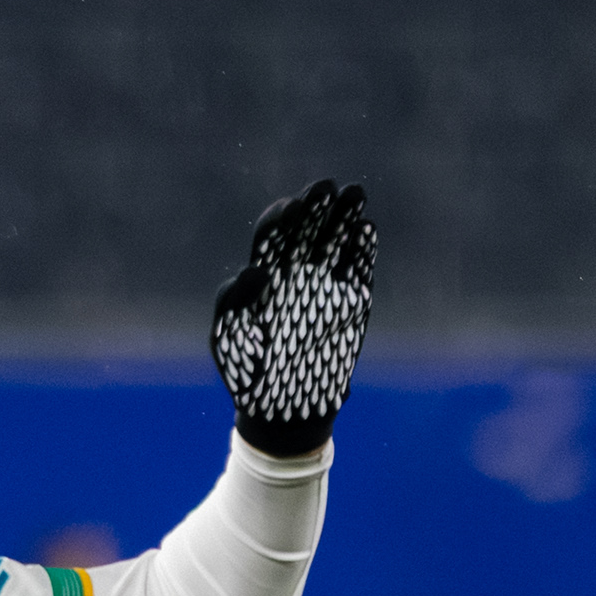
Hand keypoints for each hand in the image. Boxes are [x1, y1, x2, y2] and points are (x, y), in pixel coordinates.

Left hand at [210, 179, 377, 456]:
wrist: (283, 408)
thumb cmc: (247, 372)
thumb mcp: (229, 340)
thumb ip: (233, 303)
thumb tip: (253, 270)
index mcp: (263, 276)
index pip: (273, 236)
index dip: (282, 219)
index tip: (292, 207)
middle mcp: (295, 273)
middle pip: (307, 230)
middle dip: (317, 206)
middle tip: (326, 186)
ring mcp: (325, 285)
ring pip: (336, 242)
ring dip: (345, 217)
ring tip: (354, 194)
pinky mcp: (351, 302)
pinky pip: (359, 269)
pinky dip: (363, 251)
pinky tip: (366, 230)